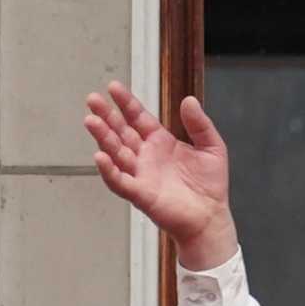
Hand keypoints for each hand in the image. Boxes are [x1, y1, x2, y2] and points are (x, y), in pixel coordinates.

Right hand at [83, 81, 236, 267]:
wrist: (211, 217)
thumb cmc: (210, 186)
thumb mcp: (212, 148)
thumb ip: (200, 124)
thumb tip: (190, 100)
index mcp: (160, 142)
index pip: (138, 117)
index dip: (126, 103)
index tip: (113, 87)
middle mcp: (146, 156)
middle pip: (121, 132)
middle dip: (106, 116)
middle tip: (93, 100)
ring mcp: (141, 174)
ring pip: (116, 152)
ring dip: (103, 138)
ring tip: (92, 121)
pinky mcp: (140, 194)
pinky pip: (119, 181)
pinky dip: (109, 170)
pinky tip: (100, 157)